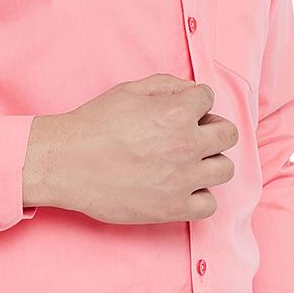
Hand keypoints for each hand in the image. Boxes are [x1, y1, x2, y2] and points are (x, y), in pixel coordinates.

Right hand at [23, 73, 237, 223]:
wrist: (66, 164)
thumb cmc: (93, 124)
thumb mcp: (129, 90)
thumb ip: (166, 85)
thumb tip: (190, 91)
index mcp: (177, 112)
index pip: (208, 99)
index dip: (194, 103)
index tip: (181, 112)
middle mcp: (186, 144)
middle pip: (227, 134)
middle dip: (211, 129)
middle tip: (191, 135)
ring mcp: (182, 179)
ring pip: (225, 169)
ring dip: (210, 162)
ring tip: (189, 163)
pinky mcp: (173, 207)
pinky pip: (209, 204)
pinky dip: (200, 196)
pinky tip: (182, 188)